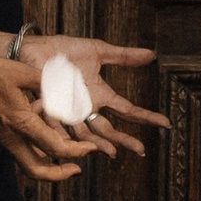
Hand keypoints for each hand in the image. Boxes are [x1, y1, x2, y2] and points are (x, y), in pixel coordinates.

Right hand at [0, 48, 99, 180]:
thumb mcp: (22, 72)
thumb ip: (48, 82)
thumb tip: (68, 87)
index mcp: (21, 123)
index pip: (56, 149)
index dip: (77, 152)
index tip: (91, 149)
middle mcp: (10, 137)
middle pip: (37, 171)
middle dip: (60, 175)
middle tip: (78, 168)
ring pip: (26, 162)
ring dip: (47, 163)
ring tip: (64, 154)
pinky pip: (16, 150)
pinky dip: (32, 150)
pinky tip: (41, 133)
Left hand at [18, 35, 166, 157]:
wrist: (35, 48)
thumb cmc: (64, 51)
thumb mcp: (99, 51)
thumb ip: (124, 56)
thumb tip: (152, 55)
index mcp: (100, 95)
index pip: (127, 111)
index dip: (146, 117)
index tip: (165, 123)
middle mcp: (86, 108)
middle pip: (108, 129)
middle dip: (125, 140)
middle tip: (141, 149)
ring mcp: (68, 111)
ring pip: (85, 134)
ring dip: (98, 144)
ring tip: (113, 152)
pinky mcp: (49, 107)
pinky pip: (57, 125)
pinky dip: (64, 136)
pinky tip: (78, 147)